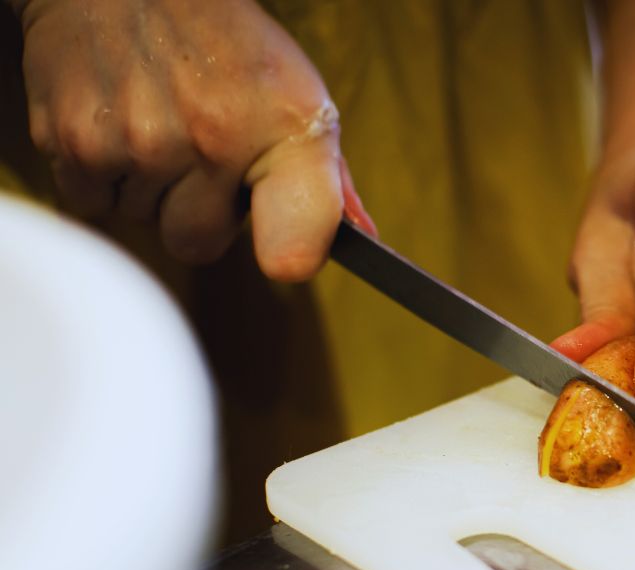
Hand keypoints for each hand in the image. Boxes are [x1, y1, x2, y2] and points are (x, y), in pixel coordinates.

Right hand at [16, 0, 374, 279]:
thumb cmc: (228, 47)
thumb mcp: (297, 95)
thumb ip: (327, 178)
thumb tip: (360, 239)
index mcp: (286, 131)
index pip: (296, 239)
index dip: (290, 256)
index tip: (285, 257)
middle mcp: (213, 140)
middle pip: (198, 244)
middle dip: (196, 212)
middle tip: (198, 153)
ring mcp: (140, 143)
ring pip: (143, 221)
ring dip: (148, 188)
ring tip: (157, 125)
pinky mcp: (73, 141)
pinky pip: (91, 202)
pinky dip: (99, 175)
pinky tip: (118, 124)